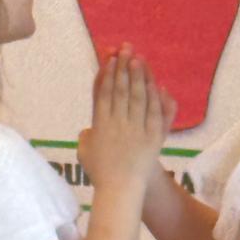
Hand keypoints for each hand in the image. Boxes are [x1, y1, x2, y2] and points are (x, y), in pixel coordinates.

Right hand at [77, 46, 171, 192]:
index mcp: (100, 125)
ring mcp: (135, 129)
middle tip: (125, 49)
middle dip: (123, 67)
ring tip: (138, 58)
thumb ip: (87, 135)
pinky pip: (154, 113)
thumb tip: (91, 127)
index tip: (110, 58)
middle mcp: (117, 123)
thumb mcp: (85, 151)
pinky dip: (154, 97)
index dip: (108, 74)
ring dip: (138, 76)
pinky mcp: (152, 137)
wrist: (120, 190)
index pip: (103, 93)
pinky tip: (155, 84)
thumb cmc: (100, 173)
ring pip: (137, 97)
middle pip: (121, 90)